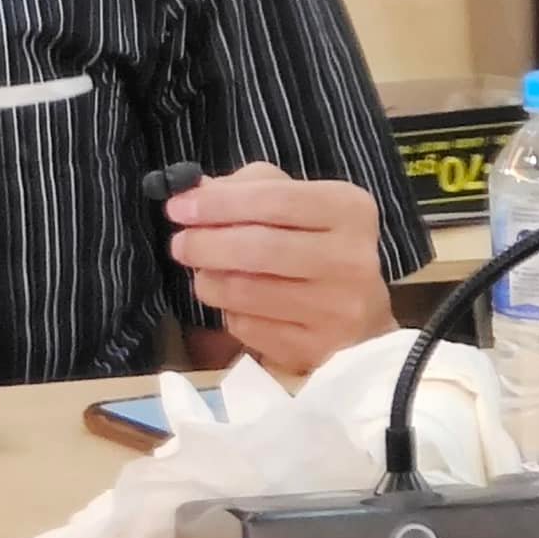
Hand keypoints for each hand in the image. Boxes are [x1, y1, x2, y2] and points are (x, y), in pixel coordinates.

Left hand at [166, 162, 394, 373]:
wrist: (361, 318)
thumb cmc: (319, 245)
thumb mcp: (297, 202)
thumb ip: (249, 188)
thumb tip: (195, 192)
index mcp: (349, 210)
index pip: (274, 199)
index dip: (218, 203)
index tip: (177, 207)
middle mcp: (350, 259)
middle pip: (258, 248)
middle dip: (205, 244)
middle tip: (179, 243)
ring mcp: (337, 309)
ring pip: (247, 292)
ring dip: (209, 280)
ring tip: (203, 272)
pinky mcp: (317, 349)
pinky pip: (250, 327)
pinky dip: (229, 312)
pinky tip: (233, 303)